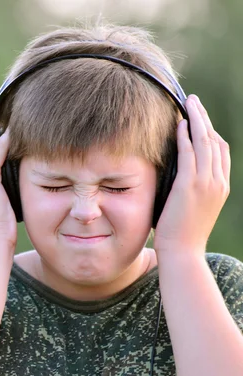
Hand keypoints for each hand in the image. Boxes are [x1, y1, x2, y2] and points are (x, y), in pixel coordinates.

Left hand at [154, 95, 229, 256]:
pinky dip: (186, 136)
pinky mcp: (191, 186)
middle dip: (204, 118)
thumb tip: (177, 174)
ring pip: (205, 142)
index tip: (198, 117)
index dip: (209, 131)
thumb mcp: (190, 206)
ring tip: (188, 103)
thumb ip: (189, 187)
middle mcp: (219, 181)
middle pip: (215, 141)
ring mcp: (207, 183)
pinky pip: (190, 154)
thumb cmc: (180, 233)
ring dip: (197, 119)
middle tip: (194, 101)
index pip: (220, 151)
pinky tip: (179, 124)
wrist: (183, 252)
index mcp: (221, 186)